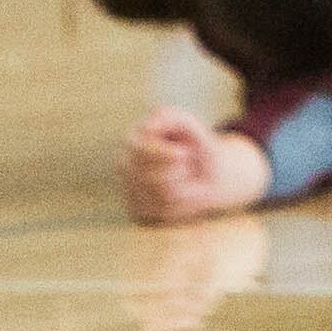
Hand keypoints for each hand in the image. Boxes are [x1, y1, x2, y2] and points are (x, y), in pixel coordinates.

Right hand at [119, 108, 269, 225]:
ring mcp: (128, 190)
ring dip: (182, 186)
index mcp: (133, 138)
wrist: (207, 175)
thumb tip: (148, 127)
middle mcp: (124, 164)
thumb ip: (172, 117)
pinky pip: (161, 213)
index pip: (139, 150)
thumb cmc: (195, 145)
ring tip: (184, 178)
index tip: (184, 153)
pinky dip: (181, 204)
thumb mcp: (189, 125)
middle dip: (176, 171)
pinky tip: (181, 194)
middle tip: (186, 165)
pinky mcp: (137, 213)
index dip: (163, 153)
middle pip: (148, 176)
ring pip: (158, 196)